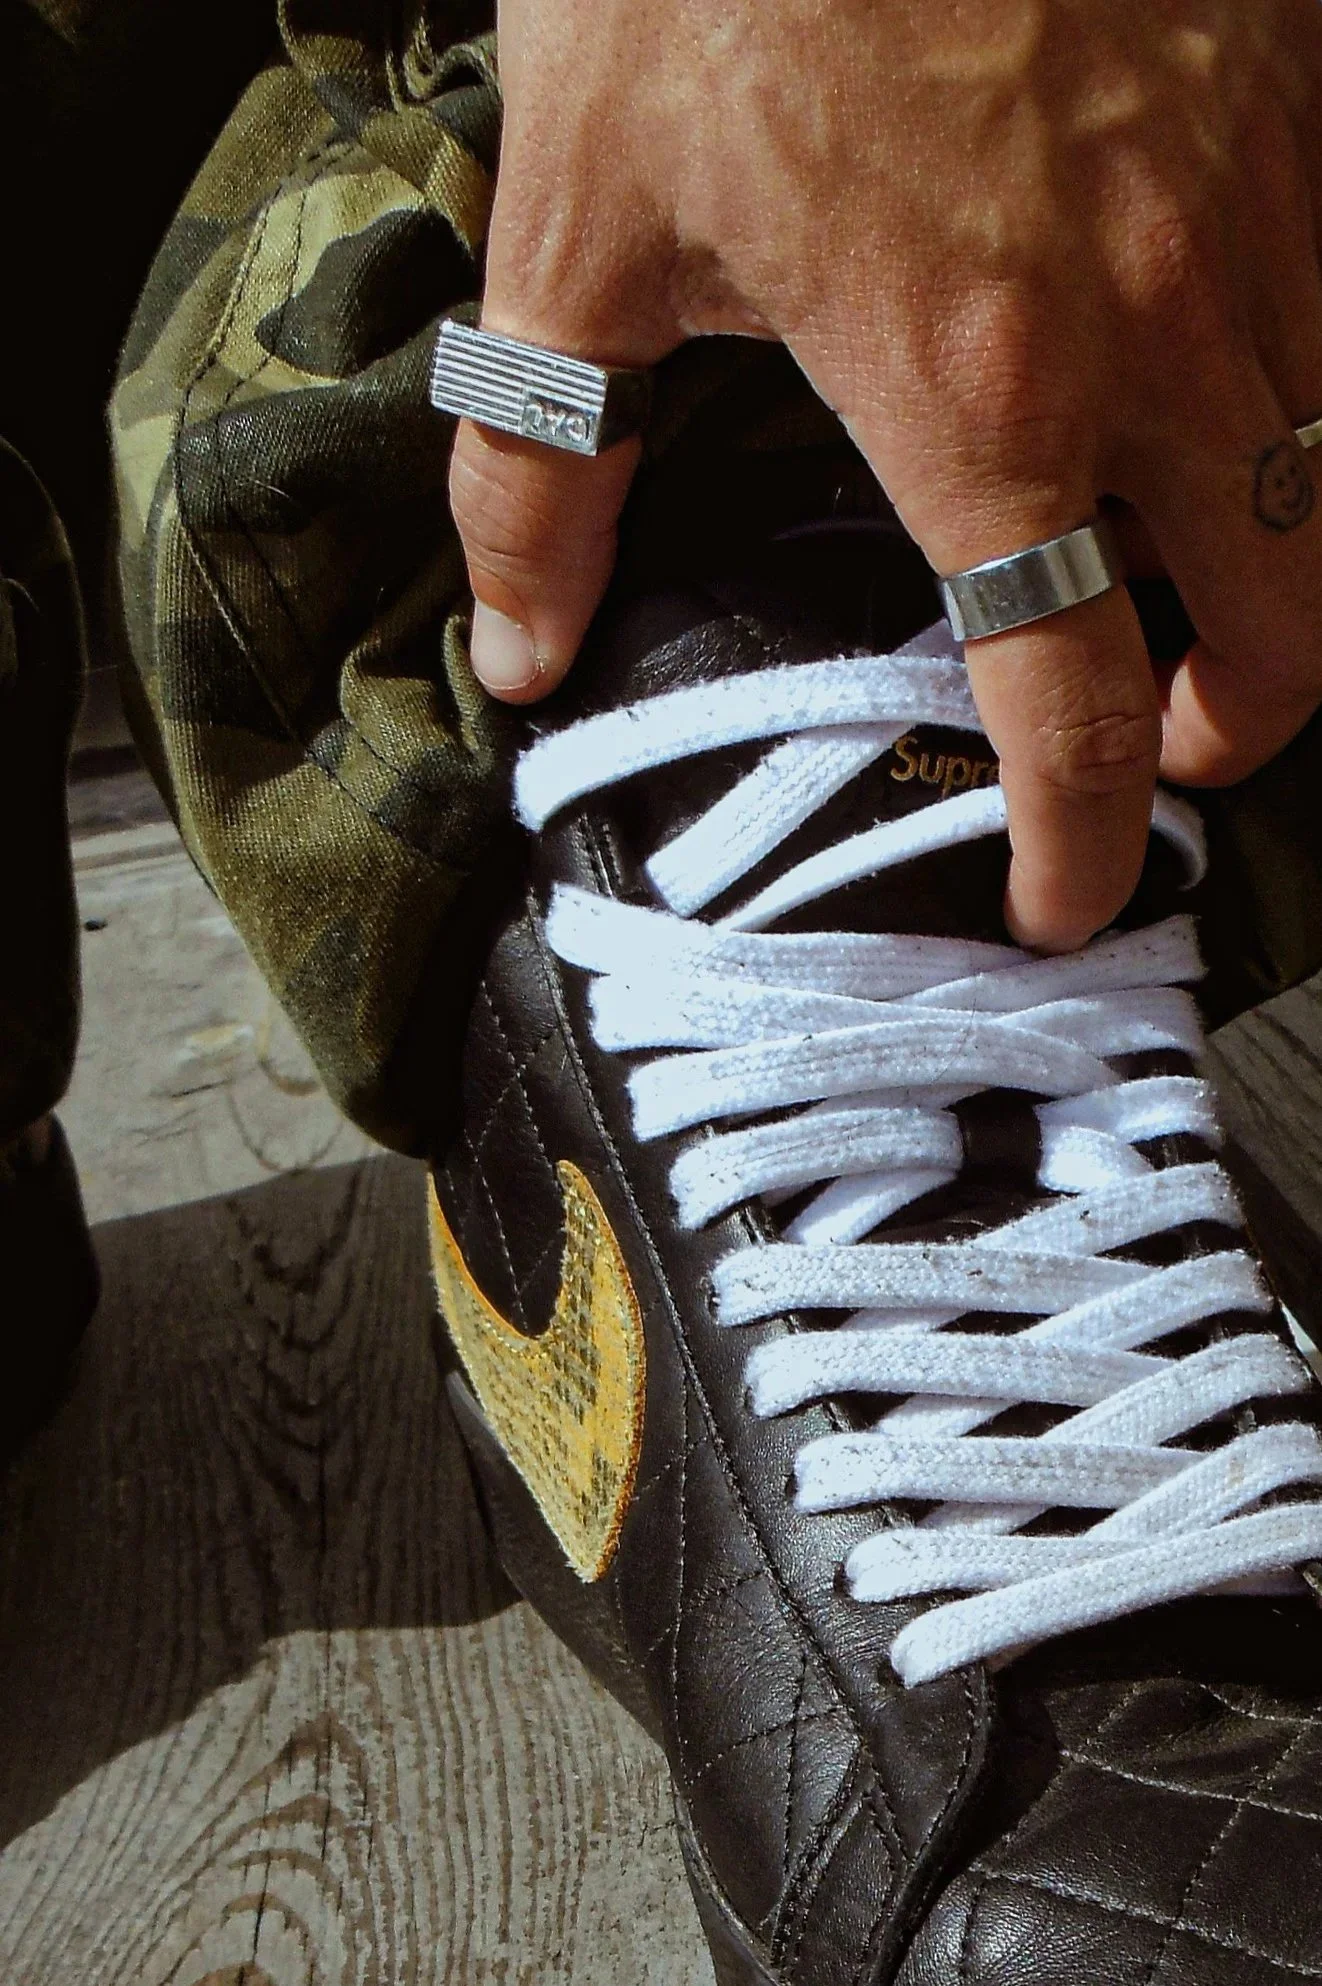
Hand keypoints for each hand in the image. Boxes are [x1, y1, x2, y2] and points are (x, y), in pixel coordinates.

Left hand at [450, 0, 1321, 949]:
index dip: (1076, 833)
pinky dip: (1293, 393)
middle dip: (1233, 716)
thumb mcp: (586, 221)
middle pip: (1286, 612)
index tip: (1061, 894)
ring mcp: (1260, 208)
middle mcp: (1162, 326)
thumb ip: (545, 464)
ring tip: (1189, 581)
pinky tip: (1207, 377)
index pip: (1069, 696)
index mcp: (982, 394)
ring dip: (1281, 565)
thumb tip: (517, 639)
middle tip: (1157, 739)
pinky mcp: (1295, 101)